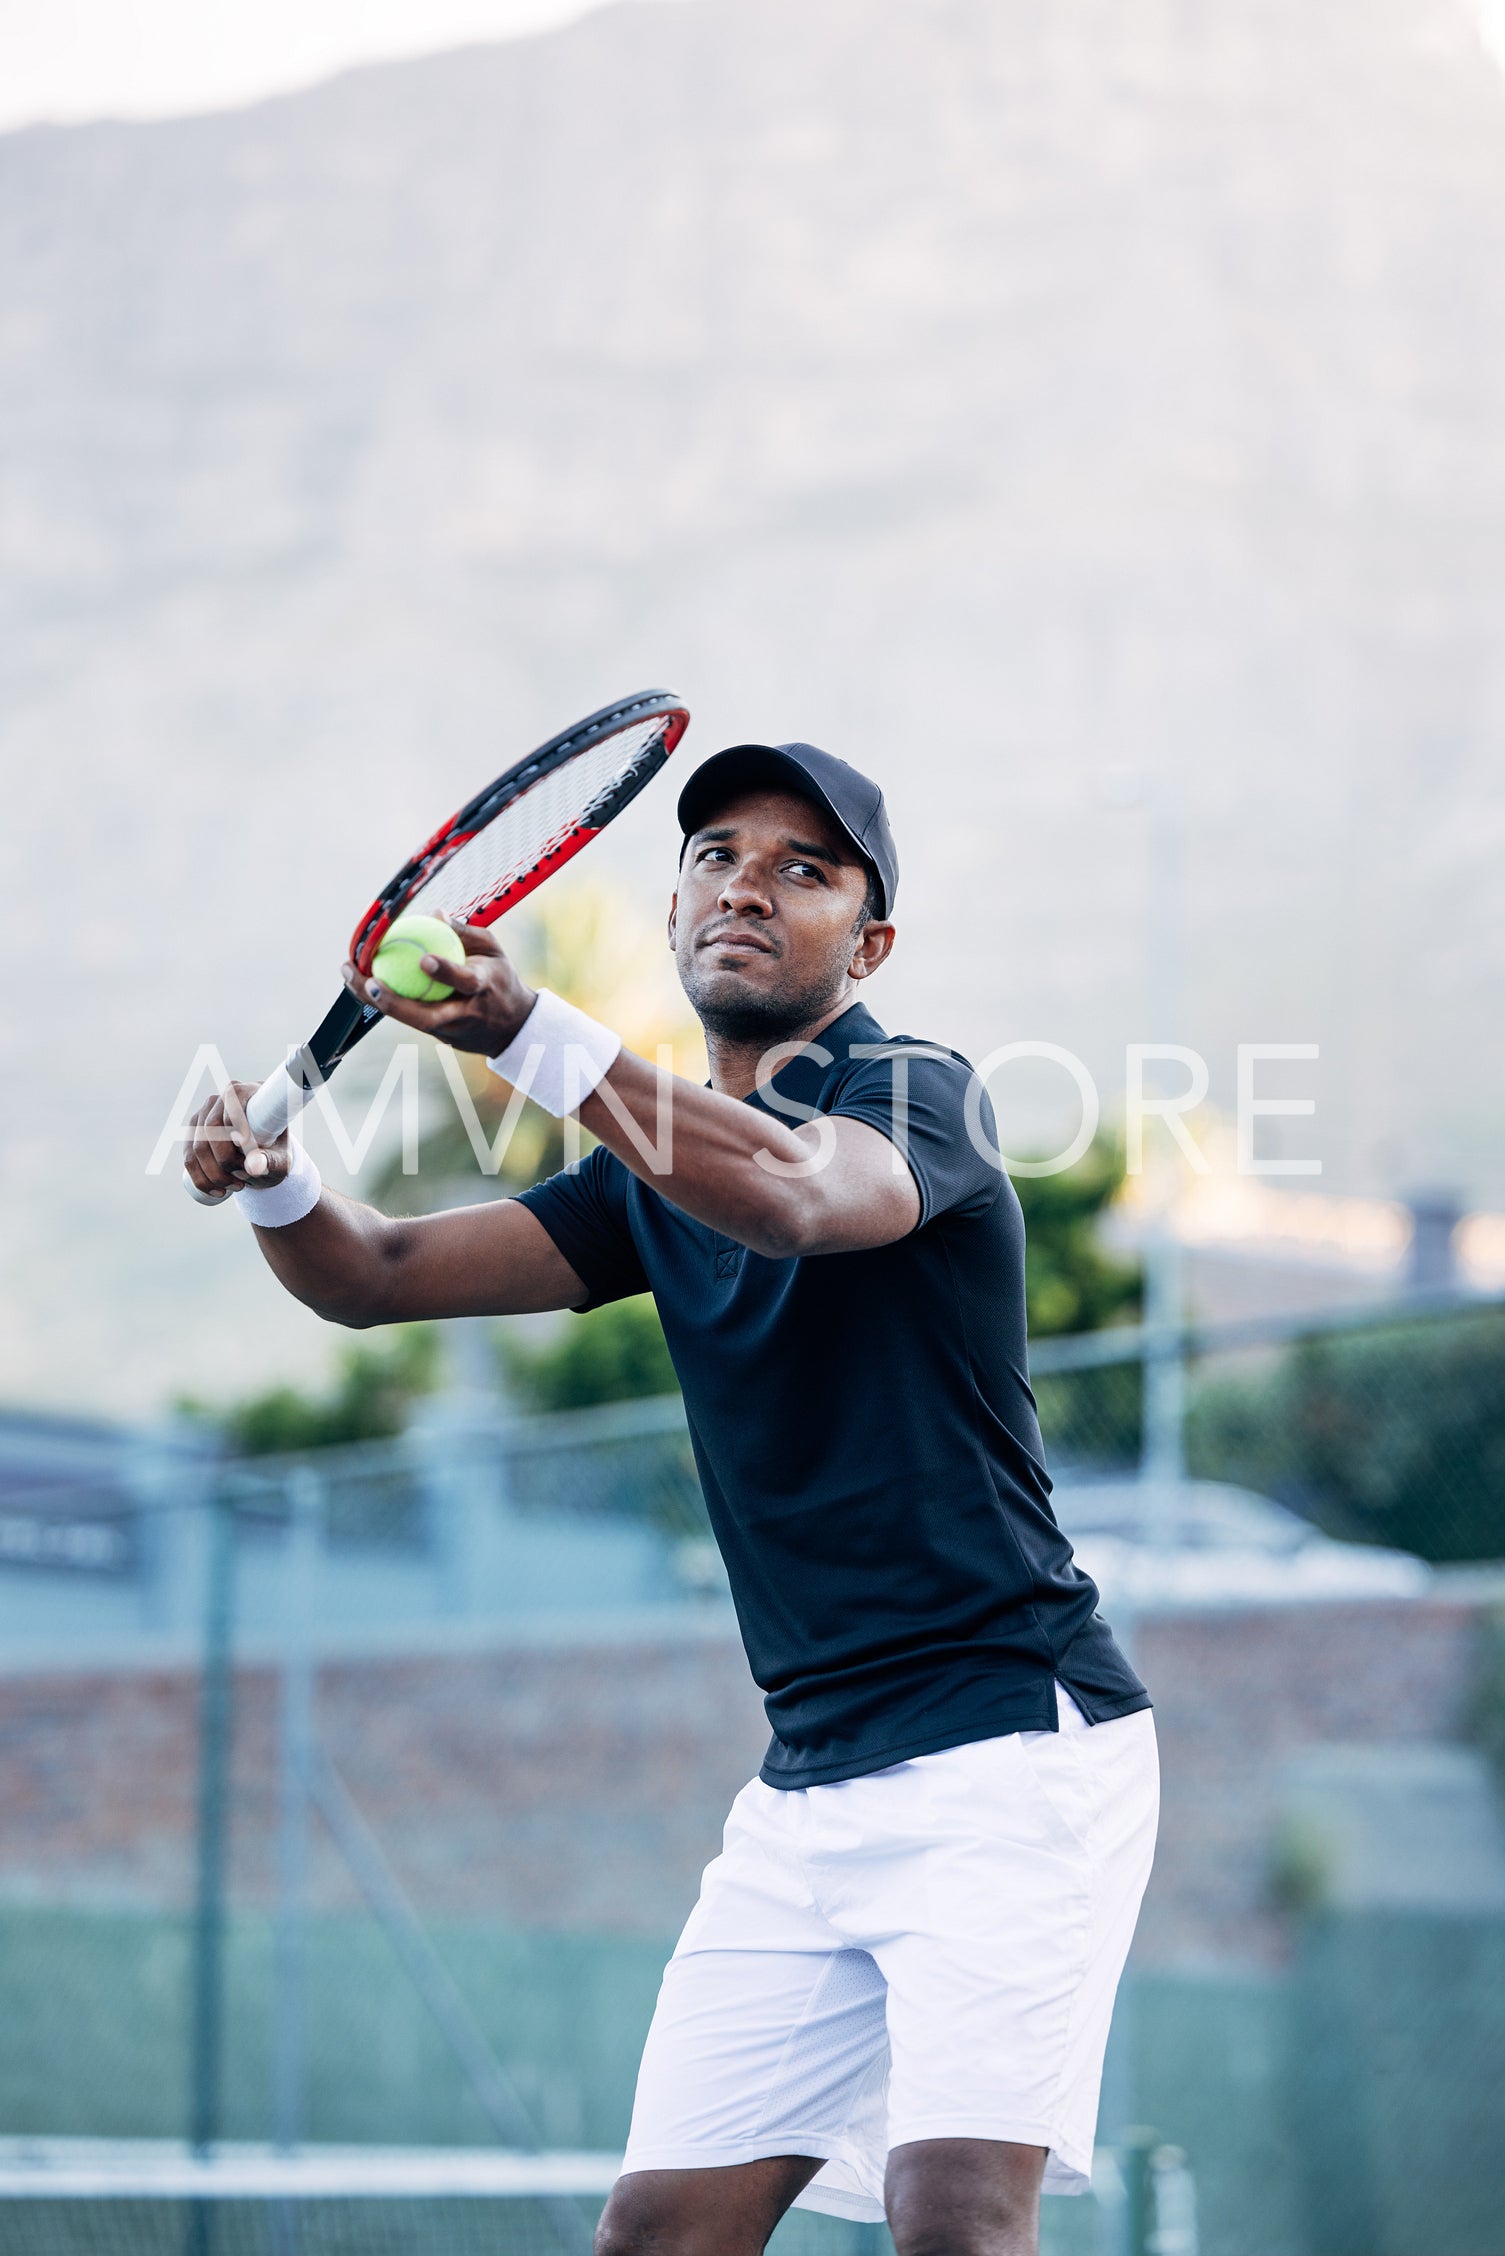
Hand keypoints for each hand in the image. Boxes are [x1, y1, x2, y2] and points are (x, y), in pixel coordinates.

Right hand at [185, 1080, 292, 1201]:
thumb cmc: (275, 1150)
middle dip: (225, 1162)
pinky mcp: (193, 1133)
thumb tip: (253, 1167)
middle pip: (211, 1130)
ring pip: (197, 1148)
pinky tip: (217, 1191)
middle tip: (245, 1179)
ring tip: (238, 1187)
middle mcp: (220, 1099)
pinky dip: (200, 1179)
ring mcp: (202, 1114)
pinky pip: (189, 1158)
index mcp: (246, 1092)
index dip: (236, 1126)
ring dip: (214, 1175)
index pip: (233, 1103)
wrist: (264, 1155)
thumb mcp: (281, 1159)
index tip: (245, 1151)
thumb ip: (271, 1162)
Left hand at [342, 918, 537, 1055]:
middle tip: (370, 982)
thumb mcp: (492, 950)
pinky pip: (407, 1017)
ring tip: (350, 976)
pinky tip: (361, 981)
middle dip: (395, 1003)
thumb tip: (434, 913)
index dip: (445, 972)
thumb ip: (464, 932)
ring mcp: (451, 1031)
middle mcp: (465, 1015)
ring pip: (409, 1021)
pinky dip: (384, 1000)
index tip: (424, 960)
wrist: (513, 1027)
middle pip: (427, 1016)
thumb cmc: (499, 978)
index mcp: (483, 988)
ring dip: (377, 1001)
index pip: (464, 982)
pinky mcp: (439, 1038)